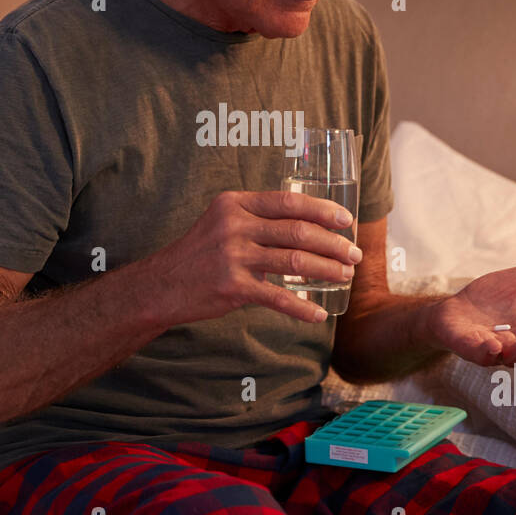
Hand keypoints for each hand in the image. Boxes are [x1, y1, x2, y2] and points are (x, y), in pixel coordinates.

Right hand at [149, 190, 362, 324]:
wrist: (162, 284)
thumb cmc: (198, 252)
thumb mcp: (221, 220)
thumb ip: (256, 218)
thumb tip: (303, 222)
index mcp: (235, 204)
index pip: (288, 201)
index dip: (322, 210)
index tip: (345, 220)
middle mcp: (235, 226)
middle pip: (298, 231)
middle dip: (333, 244)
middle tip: (353, 254)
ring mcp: (234, 257)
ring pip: (294, 262)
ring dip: (326, 270)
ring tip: (345, 276)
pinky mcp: (233, 287)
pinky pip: (277, 298)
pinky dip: (301, 308)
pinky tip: (318, 313)